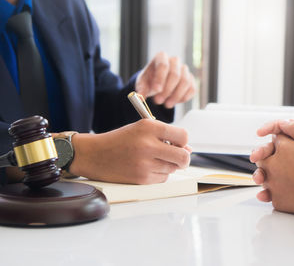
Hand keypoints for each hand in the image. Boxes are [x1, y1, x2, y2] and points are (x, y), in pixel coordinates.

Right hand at [69, 119, 190, 183]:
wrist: (94, 154)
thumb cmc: (120, 140)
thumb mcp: (141, 128)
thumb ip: (165, 136)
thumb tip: (189, 150)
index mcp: (149, 127)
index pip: (183, 135)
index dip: (183, 141)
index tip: (179, 143)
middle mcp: (148, 144)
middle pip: (183, 157)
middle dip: (184, 158)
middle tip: (177, 157)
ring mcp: (145, 163)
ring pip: (173, 168)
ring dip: (168, 165)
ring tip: (152, 159)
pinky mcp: (142, 178)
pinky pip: (163, 178)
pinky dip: (158, 174)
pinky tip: (145, 167)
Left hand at [136, 52, 195, 108]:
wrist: (157, 84)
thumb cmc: (149, 81)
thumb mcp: (142, 84)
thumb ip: (141, 90)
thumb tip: (140, 98)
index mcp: (161, 57)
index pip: (163, 65)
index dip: (160, 78)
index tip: (156, 90)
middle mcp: (175, 61)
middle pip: (175, 75)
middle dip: (167, 90)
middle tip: (158, 101)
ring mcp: (184, 70)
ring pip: (185, 82)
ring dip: (176, 96)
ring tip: (166, 104)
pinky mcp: (191, 80)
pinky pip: (192, 89)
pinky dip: (184, 97)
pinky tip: (174, 102)